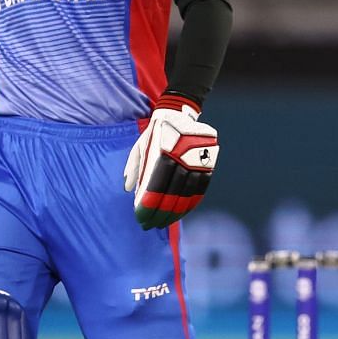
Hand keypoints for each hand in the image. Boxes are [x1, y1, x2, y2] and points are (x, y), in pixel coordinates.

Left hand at [123, 94, 219, 229]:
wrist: (180, 113)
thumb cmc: (156, 133)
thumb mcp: (140, 145)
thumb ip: (134, 167)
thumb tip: (129, 189)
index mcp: (162, 152)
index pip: (155, 188)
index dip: (148, 207)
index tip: (141, 219)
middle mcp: (182, 157)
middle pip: (171, 194)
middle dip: (160, 214)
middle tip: (151, 225)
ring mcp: (197, 160)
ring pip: (187, 194)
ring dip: (176, 212)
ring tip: (165, 222)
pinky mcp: (208, 163)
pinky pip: (200, 189)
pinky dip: (191, 203)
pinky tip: (182, 212)